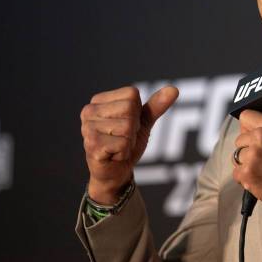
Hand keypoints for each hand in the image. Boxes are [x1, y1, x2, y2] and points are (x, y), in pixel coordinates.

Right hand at [80, 86, 178, 203]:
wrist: (116, 172)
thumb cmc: (127, 143)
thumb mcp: (144, 122)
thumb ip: (156, 105)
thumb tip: (174, 89)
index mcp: (99, 100)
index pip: (132, 95)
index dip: (137, 113)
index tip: (128, 126)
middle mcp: (89, 111)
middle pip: (129, 109)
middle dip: (133, 128)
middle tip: (123, 138)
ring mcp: (88, 128)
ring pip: (127, 127)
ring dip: (129, 141)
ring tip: (118, 147)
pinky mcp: (92, 144)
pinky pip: (123, 143)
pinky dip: (124, 152)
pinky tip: (113, 155)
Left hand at [233, 110, 261, 216]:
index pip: (246, 116)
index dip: (247, 126)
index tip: (249, 133)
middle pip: (240, 139)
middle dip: (248, 149)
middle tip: (261, 159)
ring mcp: (253, 155)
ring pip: (237, 156)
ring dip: (246, 164)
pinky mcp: (247, 172)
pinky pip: (236, 173)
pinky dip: (245, 178)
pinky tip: (259, 180)